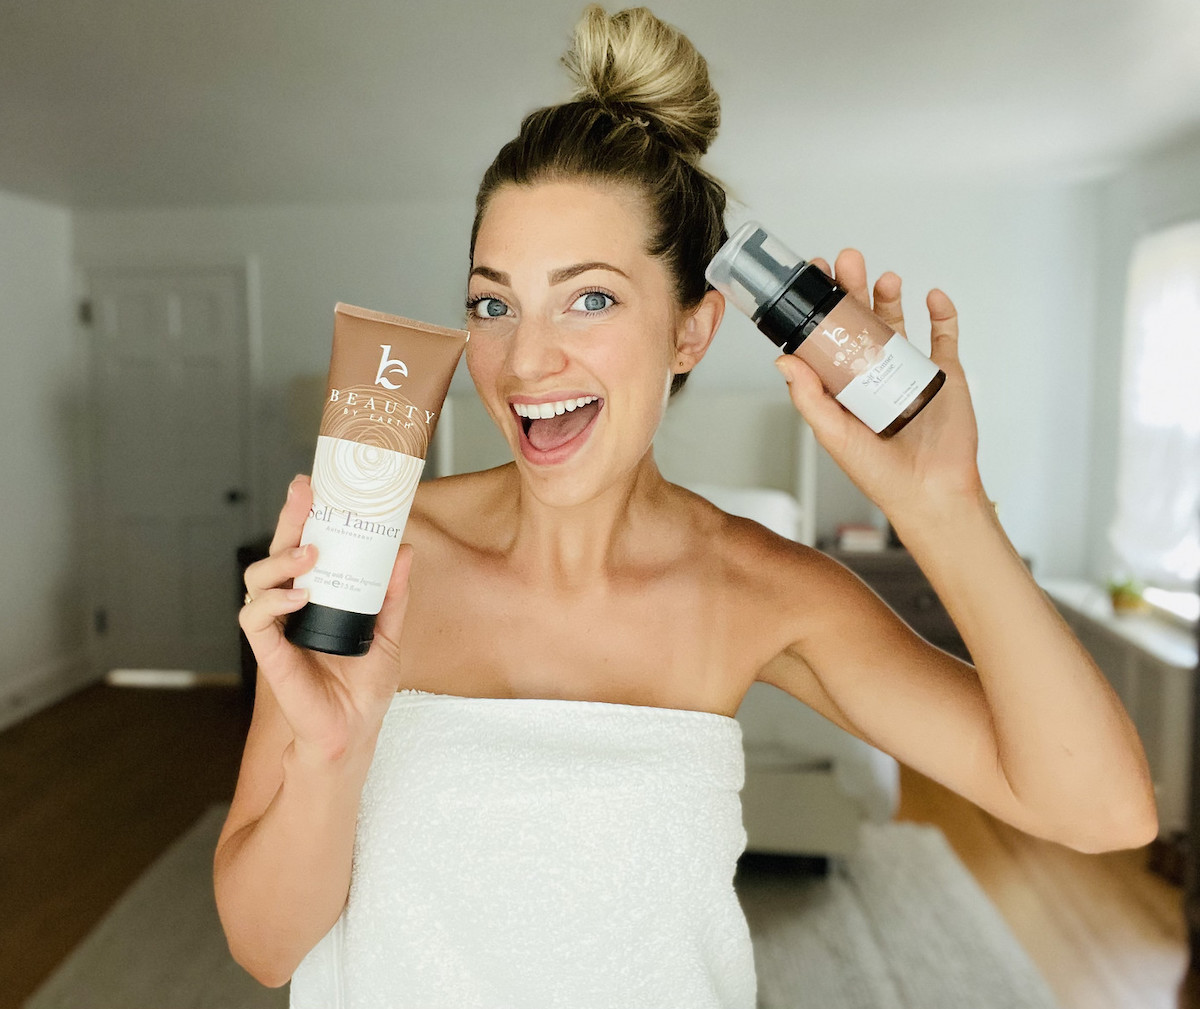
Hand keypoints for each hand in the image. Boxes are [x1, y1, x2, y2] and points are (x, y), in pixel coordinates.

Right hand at [238, 474, 413, 762]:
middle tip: (305, 491)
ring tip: (310, 553)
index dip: (306, 515)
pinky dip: (272, 601)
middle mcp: (291, 604)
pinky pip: (254, 617)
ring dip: (281, 558)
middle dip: (289, 517)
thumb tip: (403, 550)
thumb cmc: (363, 685)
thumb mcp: (387, 631)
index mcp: (317, 594)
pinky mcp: (267, 651)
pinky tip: (298, 595)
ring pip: (257, 577)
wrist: (353, 729)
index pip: (306, 545)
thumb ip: (392, 593)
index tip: (318, 485)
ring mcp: (277, 626)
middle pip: (278, 550)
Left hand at [774, 249, 987, 519]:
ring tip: (884, 278)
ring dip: (891, 296)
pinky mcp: (945, 375)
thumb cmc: (878, 473)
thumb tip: (783, 360)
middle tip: (846, 260)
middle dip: (853, 288)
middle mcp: (873, 373)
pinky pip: (945, 337)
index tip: (812, 278)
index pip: (826, 336)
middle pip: (860, 319)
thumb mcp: (834, 434)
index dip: (820, 307)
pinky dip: (942, 314)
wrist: (931, 492)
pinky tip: (932, 297)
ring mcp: (909, 370)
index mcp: (843, 384)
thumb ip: (809, 397)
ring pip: (898, 322)